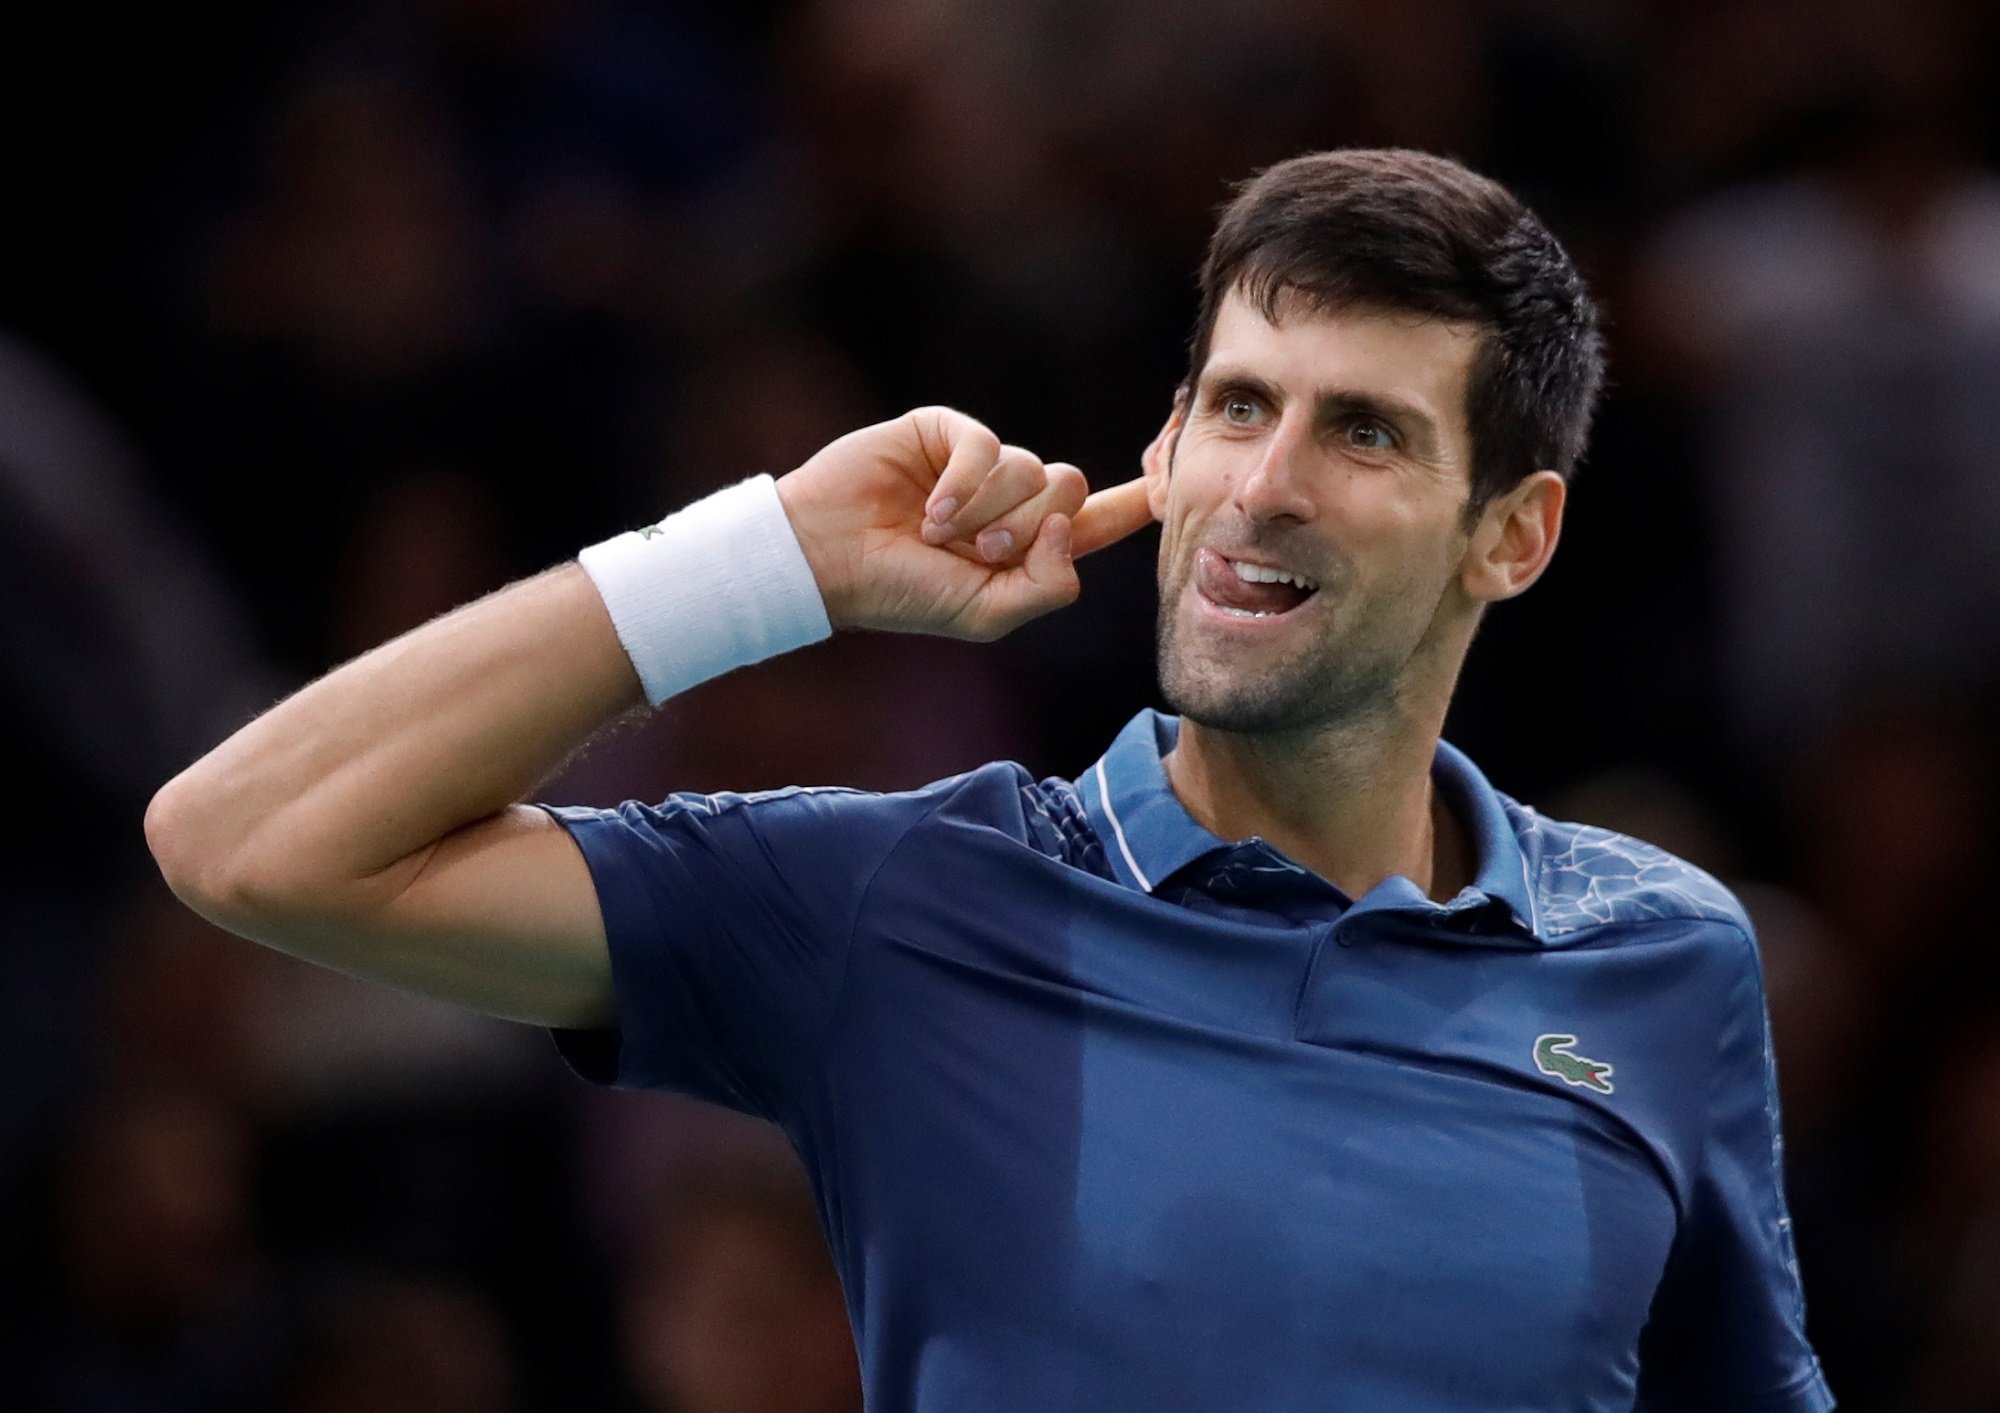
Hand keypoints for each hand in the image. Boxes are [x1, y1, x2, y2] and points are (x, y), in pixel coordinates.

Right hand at [776, 407, 1154, 640]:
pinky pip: (987, 444)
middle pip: (1070, 489)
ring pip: (1031, 468)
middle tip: (979, 551)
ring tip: (939, 535)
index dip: (1135, 502)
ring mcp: (979, 464)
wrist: (830, 560)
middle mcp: (1009, 499)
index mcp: (1026, 546)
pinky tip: (930, 510)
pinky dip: (964, 485)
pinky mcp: (947, 433)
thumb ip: (1046, 586)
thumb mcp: (987, 615)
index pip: (1097, 521)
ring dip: (987, 511)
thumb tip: (1067, 524)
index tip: (1171, 483)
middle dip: (1030, 526)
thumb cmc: (903, 594)